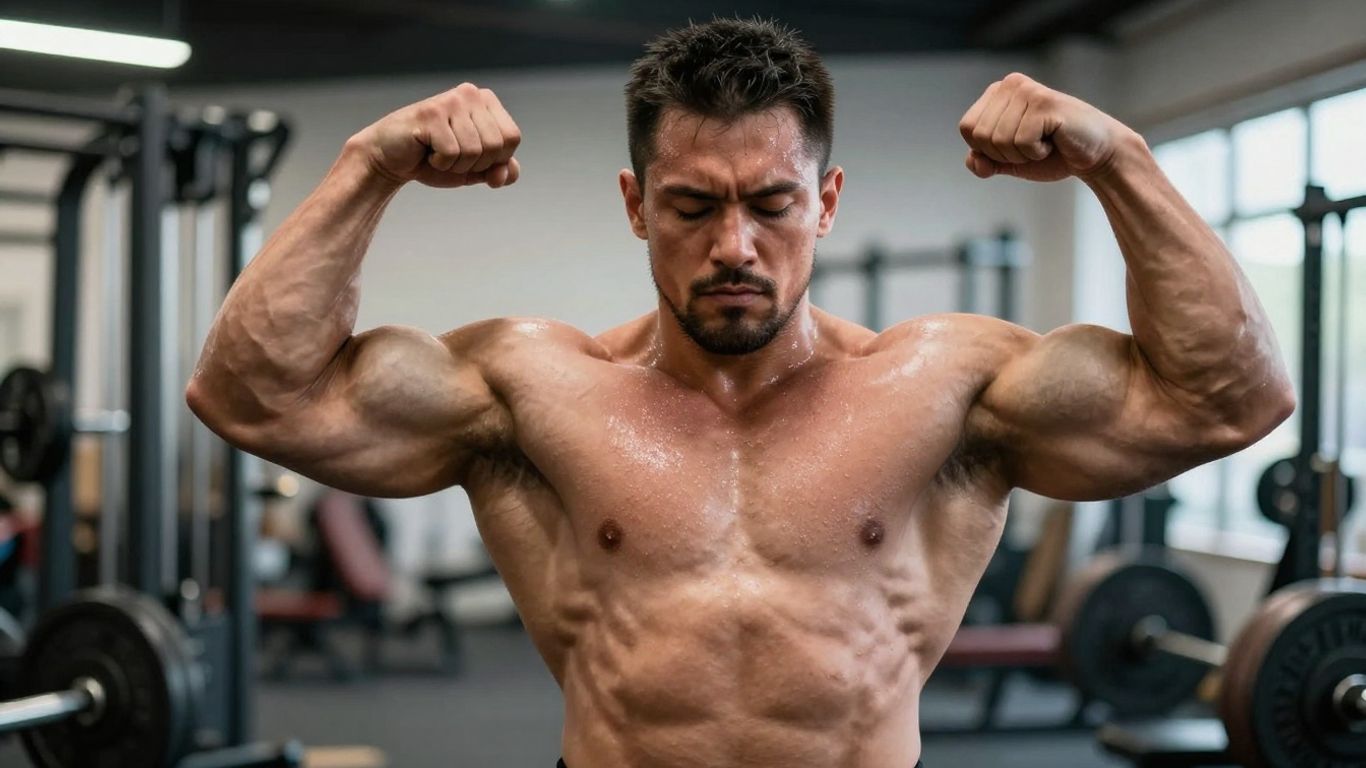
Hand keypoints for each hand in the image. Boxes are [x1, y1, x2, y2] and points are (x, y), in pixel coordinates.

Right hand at [351, 83, 521, 188]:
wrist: (390, 159)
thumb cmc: (434, 160)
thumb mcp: (474, 169)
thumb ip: (499, 170)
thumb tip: (508, 173)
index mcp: (486, 101)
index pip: (512, 138)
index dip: (496, 159)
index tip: (471, 156)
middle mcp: (471, 93)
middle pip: (496, 145)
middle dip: (475, 164)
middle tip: (451, 156)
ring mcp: (451, 100)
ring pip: (475, 151)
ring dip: (455, 165)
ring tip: (437, 153)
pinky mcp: (431, 113)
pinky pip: (452, 152)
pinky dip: (440, 163)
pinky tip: (426, 150)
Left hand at [958, 73, 1130, 181]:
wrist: (1095, 154)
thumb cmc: (1052, 154)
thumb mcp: (1009, 161)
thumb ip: (984, 162)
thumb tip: (974, 161)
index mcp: (997, 93)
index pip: (967, 129)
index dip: (987, 150)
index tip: (1016, 146)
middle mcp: (1010, 84)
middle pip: (980, 136)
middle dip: (1005, 154)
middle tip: (1033, 145)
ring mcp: (1028, 90)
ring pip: (1000, 140)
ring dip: (1023, 154)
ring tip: (1045, 142)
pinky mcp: (1044, 102)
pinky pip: (1022, 142)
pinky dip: (1037, 152)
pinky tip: (1055, 139)